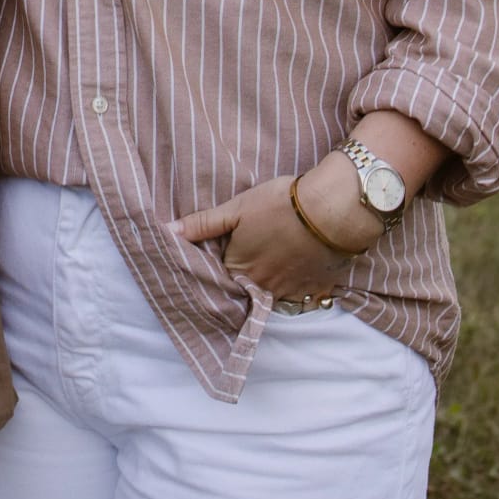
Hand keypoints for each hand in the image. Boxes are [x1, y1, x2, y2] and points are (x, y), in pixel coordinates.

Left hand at [172, 167, 374, 303]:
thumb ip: (203, 224)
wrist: (331, 210)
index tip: (232, 248)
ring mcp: (290, 292)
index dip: (226, 259)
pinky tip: (302, 265)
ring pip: (274, 291)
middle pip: (248, 285)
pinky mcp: (316, 290)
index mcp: (239, 268)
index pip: (223, 273)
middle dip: (249, 272)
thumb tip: (168, 232)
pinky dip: (300, 283)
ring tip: (280, 258)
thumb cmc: (279, 204)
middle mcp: (262, 287)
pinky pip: (302, 294)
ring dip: (274, 279)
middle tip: (259, 251)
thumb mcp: (237, 209)